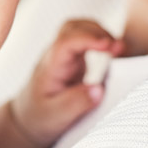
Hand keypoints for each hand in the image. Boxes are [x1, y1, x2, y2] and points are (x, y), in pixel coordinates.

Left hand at [11, 20, 123, 146]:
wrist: (27, 120)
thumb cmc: (40, 118)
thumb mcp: (56, 117)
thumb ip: (76, 104)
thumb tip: (99, 89)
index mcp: (50, 68)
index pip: (66, 42)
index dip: (88, 39)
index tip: (109, 46)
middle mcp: (55, 57)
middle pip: (72, 27)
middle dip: (98, 31)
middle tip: (119, 48)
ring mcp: (63, 57)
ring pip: (78, 30)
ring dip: (100, 33)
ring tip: (119, 49)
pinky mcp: (72, 61)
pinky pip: (85, 41)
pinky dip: (100, 41)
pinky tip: (113, 53)